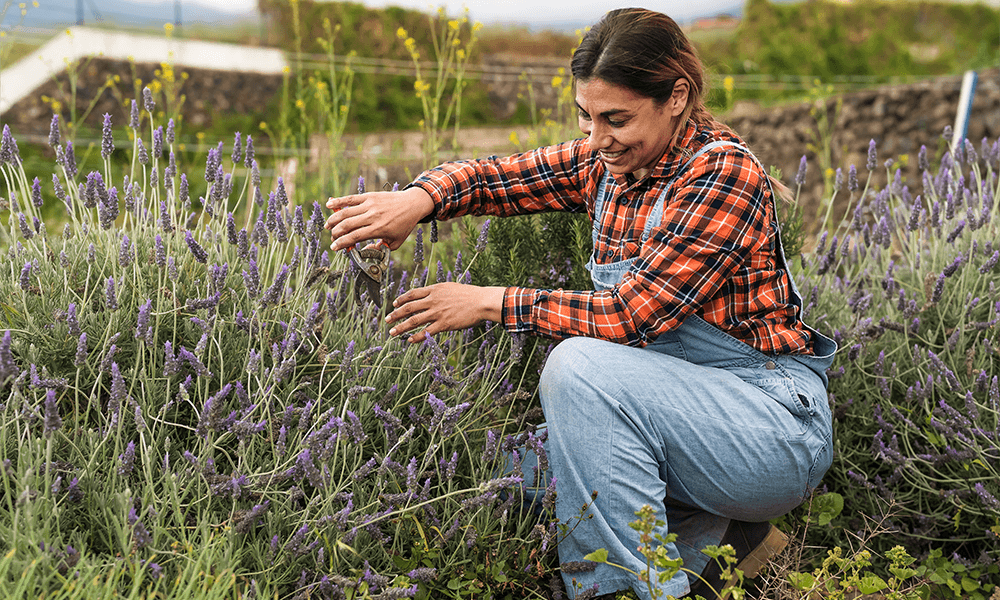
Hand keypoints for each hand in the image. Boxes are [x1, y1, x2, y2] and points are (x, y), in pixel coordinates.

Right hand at [324, 186, 434, 251]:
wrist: (413, 204)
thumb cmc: (404, 224)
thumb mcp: (396, 241)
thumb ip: (380, 248)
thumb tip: (366, 251)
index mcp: (379, 229)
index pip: (355, 237)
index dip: (342, 243)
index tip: (334, 247)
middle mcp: (373, 216)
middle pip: (347, 225)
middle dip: (336, 233)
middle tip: (332, 238)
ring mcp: (370, 205)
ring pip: (346, 212)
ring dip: (333, 219)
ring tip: (327, 226)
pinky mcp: (369, 196)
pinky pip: (351, 198)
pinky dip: (338, 201)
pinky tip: (329, 205)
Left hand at [385, 283, 505, 342]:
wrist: (481, 301)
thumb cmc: (470, 294)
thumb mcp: (451, 287)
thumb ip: (439, 292)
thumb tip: (432, 294)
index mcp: (435, 289)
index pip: (412, 293)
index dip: (401, 299)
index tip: (394, 304)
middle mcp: (433, 300)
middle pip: (408, 307)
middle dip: (395, 314)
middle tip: (386, 320)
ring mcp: (437, 312)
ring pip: (414, 320)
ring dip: (401, 327)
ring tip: (392, 332)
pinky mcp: (444, 324)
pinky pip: (426, 331)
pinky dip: (416, 337)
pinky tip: (409, 340)